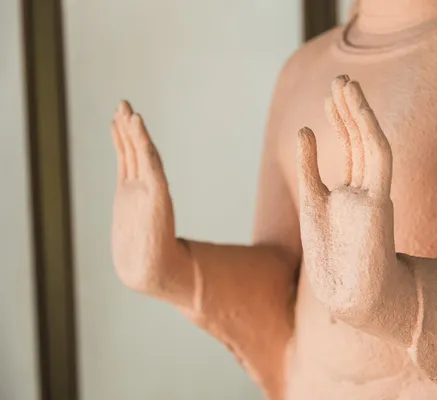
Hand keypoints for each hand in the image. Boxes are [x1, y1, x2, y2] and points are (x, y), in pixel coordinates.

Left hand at [110, 101, 177, 292]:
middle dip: (127, 126)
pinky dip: (143, 142)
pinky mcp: (157, 194)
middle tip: (122, 103)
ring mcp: (148, 189)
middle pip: (133, 150)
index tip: (118, 119)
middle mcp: (140, 187)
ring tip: (126, 109)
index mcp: (133, 194)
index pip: (128, 159)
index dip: (123, 138)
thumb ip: (132, 219)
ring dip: (133, 129)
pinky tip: (137, 125)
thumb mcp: (130, 231)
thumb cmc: (143, 258)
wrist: (152, 271)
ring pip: (139, 152)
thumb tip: (129, 217)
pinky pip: (148, 162)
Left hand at [297, 76, 397, 323]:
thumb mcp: (313, 203)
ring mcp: (375, 195)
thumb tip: (304, 130)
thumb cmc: (333, 260)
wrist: (351, 297)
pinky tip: (354, 108)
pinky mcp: (380, 203)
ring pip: (369, 143)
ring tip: (346, 83)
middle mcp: (366, 189)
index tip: (329, 98)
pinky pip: (378, 159)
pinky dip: (368, 131)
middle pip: (358, 140)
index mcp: (351, 193)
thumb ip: (308, 168)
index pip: (349, 148)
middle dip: (349, 109)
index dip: (340, 121)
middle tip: (339, 79)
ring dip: (359, 112)